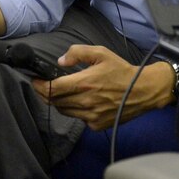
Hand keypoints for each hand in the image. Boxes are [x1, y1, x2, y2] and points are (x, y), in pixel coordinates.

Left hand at [32, 45, 172, 130]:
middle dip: (45, 94)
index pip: (53, 88)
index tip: (36, 80)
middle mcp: (85, 102)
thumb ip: (78, 53)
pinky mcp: (97, 125)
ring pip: (64, 111)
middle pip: (55, 101)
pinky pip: (78, 118)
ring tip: (59, 93)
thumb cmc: (121, 70)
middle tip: (43, 86)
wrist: (143, 91)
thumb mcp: (100, 53)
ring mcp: (91, 116)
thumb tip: (61, 61)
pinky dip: (73, 110)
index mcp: (84, 83)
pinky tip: (79, 101)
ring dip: (58, 102)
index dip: (40, 85)